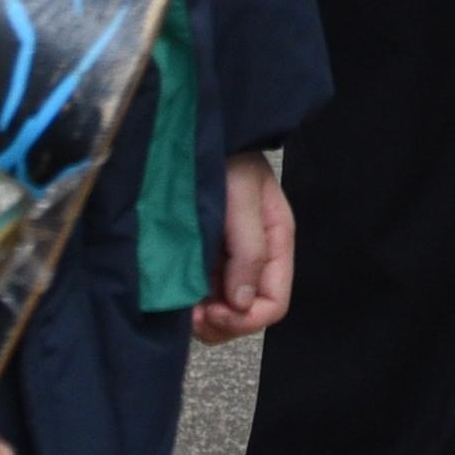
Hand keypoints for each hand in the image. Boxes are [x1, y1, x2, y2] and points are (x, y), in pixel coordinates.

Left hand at [190, 153, 294, 343]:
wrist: (192, 131)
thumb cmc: (225, 158)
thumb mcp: (241, 198)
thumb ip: (248, 250)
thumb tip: (241, 304)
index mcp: (276, 243)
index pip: (274, 303)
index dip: (246, 318)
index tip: (213, 311)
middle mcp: (256, 258)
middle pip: (250, 314)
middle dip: (223, 322)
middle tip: (192, 315)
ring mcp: (230, 260)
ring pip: (226, 311)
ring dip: (206, 318)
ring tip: (183, 308)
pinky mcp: (206, 257)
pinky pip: (207, 295)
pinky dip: (194, 304)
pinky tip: (178, 296)